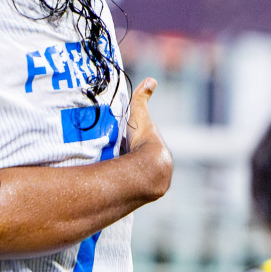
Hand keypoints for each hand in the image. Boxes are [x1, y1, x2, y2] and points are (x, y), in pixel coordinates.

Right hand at [124, 78, 171, 199]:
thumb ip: (141, 98)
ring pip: (140, 175)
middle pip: (142, 160)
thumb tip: (151, 79)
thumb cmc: (143, 139)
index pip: (144, 143)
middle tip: (114, 158)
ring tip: (113, 174)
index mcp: (155, 146)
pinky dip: (129, 186)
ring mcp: (154, 178)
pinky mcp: (147, 191)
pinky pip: (137, 187)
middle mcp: (158, 162)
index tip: (122, 144)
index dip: (133, 143)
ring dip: (130, 175)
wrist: (148, 167)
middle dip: (132, 160)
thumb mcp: (139, 115)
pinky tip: (118, 187)